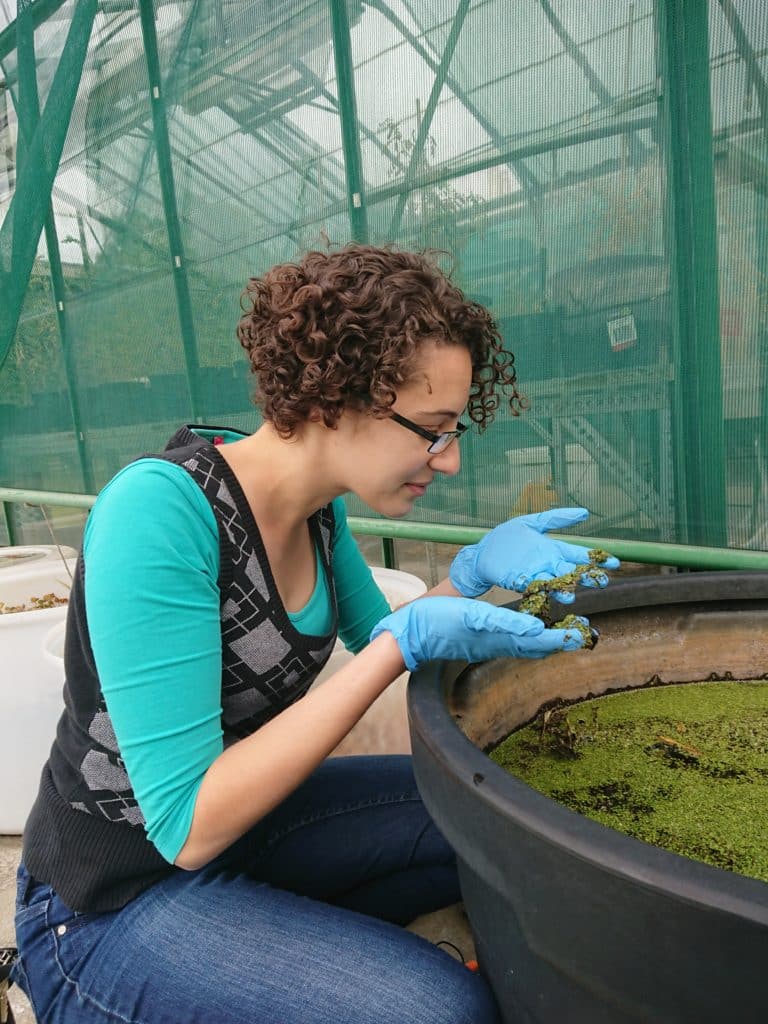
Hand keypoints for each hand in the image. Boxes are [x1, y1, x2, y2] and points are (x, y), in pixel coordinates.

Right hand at [370, 596, 586, 671]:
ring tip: (566, 631)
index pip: (542, 642)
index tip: (586, 635)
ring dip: (549, 640)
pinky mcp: (484, 640)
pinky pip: (516, 640)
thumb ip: (505, 622)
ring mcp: (493, 644)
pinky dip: (531, 635)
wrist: (413, 633)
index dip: (565, 639)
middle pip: (540, 647)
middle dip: (563, 641)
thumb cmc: (441, 622)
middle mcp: (502, 645)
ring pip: (529, 645)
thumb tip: (537, 627)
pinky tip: (531, 628)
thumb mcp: (474, 615)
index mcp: (503, 639)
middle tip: (584, 633)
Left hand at [449, 508, 619, 600]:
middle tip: (601, 582)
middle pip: (571, 572)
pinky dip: (538, 590)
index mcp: (553, 550)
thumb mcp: (534, 522)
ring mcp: (534, 574)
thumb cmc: (509, 537)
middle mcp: (548, 564)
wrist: (484, 551)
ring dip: (562, 590)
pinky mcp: (518, 580)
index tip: (614, 563)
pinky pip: (531, 586)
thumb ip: (557, 518)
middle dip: (586, 577)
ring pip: (553, 583)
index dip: (596, 559)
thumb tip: (585, 512)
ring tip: (571, 595)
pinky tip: (545, 593)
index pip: (579, 555)